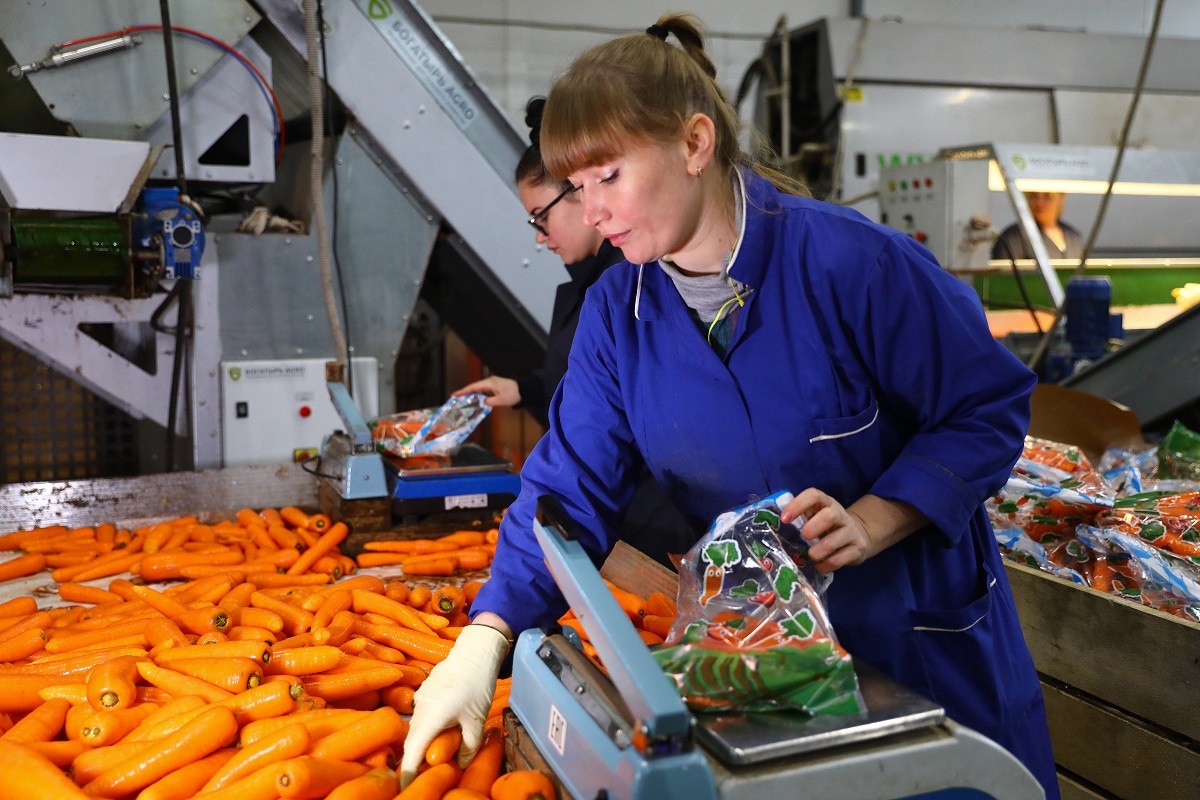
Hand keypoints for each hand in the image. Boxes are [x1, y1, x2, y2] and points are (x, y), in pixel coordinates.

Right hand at [398, 623, 510, 788]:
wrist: (475, 652)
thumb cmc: (477, 685)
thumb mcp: (476, 720)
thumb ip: (468, 747)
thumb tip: (460, 766)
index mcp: (431, 717)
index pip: (413, 751)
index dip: (408, 772)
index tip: (404, 787)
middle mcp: (420, 708)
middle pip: (412, 741)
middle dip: (415, 760)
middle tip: (420, 776)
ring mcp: (420, 698)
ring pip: (416, 728)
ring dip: (422, 743)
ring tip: (434, 755)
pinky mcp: (424, 692)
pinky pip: (421, 716)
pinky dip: (427, 728)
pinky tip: (440, 732)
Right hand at [453, 376, 521, 407]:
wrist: (525, 390)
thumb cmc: (513, 394)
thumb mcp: (500, 400)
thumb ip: (489, 401)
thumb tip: (482, 402)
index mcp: (489, 383)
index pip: (473, 387)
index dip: (463, 391)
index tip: (454, 394)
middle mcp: (489, 382)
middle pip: (474, 387)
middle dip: (465, 393)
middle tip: (456, 399)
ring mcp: (492, 384)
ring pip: (479, 390)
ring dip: (472, 395)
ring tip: (463, 401)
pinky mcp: (495, 387)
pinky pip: (484, 391)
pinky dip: (479, 395)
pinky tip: (476, 401)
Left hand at [779, 489, 871, 573]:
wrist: (858, 535)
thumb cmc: (827, 526)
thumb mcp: (816, 517)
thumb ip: (801, 517)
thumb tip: (775, 525)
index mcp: (827, 503)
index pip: (814, 495)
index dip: (798, 504)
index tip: (785, 519)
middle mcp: (841, 514)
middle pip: (830, 516)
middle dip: (813, 527)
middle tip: (803, 537)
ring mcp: (851, 531)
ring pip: (835, 540)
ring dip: (818, 551)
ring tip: (811, 556)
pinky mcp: (858, 548)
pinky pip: (841, 559)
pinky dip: (826, 565)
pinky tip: (820, 565)